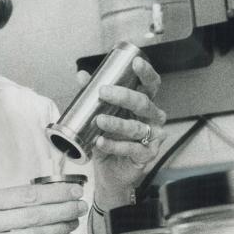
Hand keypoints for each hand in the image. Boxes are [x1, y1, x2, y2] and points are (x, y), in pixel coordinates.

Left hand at [89, 56, 165, 206]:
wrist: (110, 171)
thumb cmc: (110, 139)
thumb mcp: (100, 114)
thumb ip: (93, 96)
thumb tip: (81, 75)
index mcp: (145, 103)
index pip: (151, 85)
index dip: (145, 73)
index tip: (135, 62)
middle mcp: (153, 118)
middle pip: (143, 103)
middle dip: (123, 96)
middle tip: (103, 92)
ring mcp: (153, 137)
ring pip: (136, 127)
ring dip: (116, 123)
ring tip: (99, 120)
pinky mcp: (147, 155)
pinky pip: (131, 148)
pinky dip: (114, 145)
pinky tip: (101, 142)